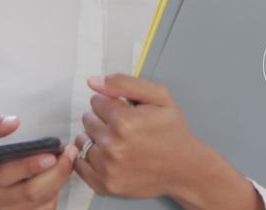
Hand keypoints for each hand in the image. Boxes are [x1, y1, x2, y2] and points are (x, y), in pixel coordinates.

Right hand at [0, 113, 76, 209]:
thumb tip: (13, 121)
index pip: (2, 176)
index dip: (28, 167)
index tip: (50, 155)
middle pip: (28, 194)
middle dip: (55, 175)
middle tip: (69, 154)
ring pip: (39, 205)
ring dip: (57, 184)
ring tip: (66, 162)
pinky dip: (53, 195)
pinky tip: (55, 178)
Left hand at [71, 74, 205, 199]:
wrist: (186, 169)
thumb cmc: (173, 132)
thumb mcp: (159, 96)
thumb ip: (124, 83)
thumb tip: (93, 81)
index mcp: (125, 121)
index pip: (96, 101)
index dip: (111, 103)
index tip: (124, 110)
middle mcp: (113, 146)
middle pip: (87, 119)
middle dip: (102, 119)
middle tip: (123, 126)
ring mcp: (108, 167)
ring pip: (82, 140)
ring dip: (95, 137)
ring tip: (116, 141)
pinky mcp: (105, 184)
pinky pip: (80, 164)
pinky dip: (89, 158)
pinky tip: (106, 154)